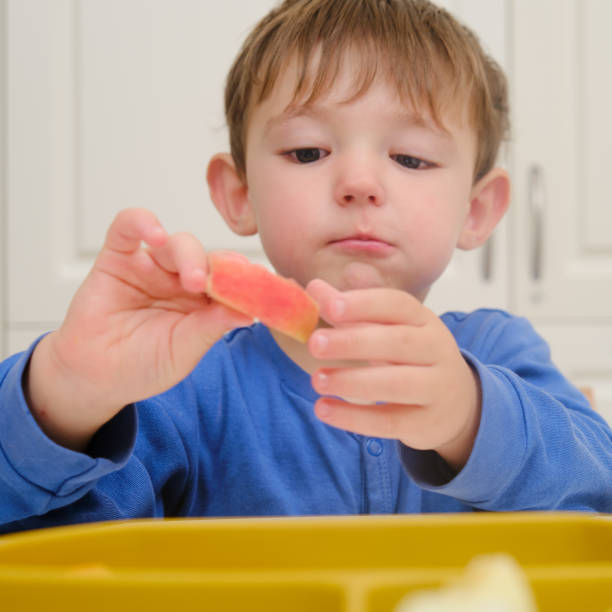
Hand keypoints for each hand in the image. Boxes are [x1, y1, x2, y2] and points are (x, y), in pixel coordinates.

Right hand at [27, 208, 252, 449]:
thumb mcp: (183, 351)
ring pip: (177, 244)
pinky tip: (154, 235)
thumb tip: (251, 313)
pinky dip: (142, 223)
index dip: (243, 280)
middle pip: (207, 260)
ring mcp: (151, 266)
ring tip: (192, 279)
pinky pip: (129, 227)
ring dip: (189, 256)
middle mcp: (180, 280)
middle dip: (217, 270)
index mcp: (203, 302)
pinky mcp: (117, 257)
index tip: (257, 285)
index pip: (229, 281)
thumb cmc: (142, 363)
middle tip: (215, 288)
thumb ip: (211, 328)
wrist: (94, 376)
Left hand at [307, 279, 480, 470]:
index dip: (363, 303)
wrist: (458, 404)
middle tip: (315, 343)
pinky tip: (323, 409)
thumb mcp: (389, 329)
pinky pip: (389, 422)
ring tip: (317, 379)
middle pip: (397, 343)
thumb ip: (352, 309)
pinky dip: (354, 417)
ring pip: (396, 384)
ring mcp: (436, 388)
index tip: (329, 306)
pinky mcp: (426, 423)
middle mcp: (436, 350)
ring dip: (352, 381)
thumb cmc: (412, 357)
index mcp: (423, 320)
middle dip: (353, 342)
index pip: (397, 304)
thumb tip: (315, 287)